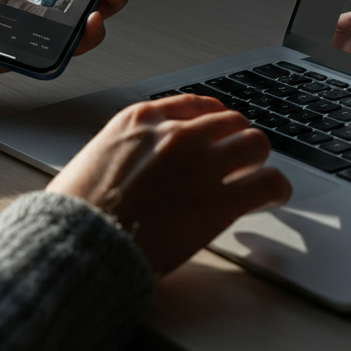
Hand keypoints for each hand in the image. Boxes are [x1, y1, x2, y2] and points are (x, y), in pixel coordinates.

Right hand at [47, 93, 291, 275]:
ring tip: (257, 179)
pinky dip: (276, 189)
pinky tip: (273, 198)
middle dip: (237, 142)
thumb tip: (135, 167)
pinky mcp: (218, 201)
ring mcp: (200, 164)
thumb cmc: (74, 213)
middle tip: (239, 163)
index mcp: (140, 120)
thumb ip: (125, 152)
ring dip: (258, 162)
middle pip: (231, 122)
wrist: (76, 244)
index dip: (214, 122)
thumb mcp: (93, 160)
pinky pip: (268, 183)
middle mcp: (175, 133)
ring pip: (255, 144)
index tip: (219, 132)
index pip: (195, 106)